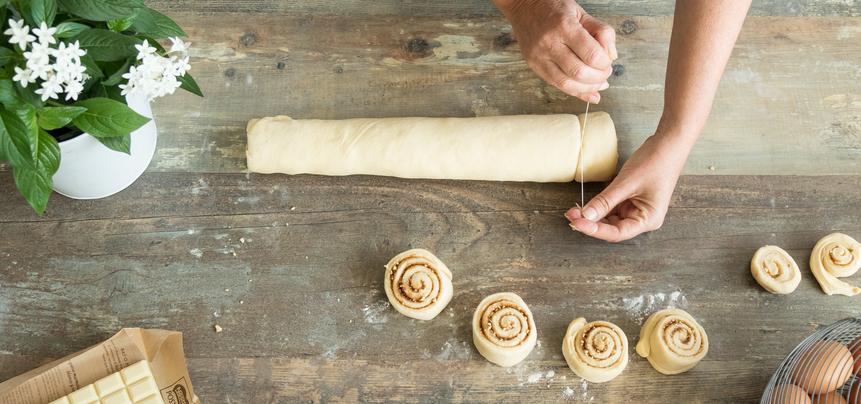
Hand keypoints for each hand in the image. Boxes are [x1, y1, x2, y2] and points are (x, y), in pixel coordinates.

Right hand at [495, 0, 616, 102]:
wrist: (524, 7)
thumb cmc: (554, 8)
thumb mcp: (582, 13)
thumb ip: (602, 32)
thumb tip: (612, 56)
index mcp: (564, 26)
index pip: (591, 54)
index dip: (605, 63)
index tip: (608, 61)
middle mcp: (550, 43)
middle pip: (579, 72)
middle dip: (598, 77)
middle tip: (604, 72)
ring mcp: (539, 57)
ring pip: (566, 83)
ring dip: (587, 88)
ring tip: (598, 83)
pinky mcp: (534, 66)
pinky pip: (556, 85)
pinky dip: (575, 92)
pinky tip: (589, 92)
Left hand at [565, 134, 689, 241]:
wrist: (668, 144)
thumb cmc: (655, 163)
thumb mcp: (626, 183)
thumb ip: (605, 201)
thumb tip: (586, 216)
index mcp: (648, 220)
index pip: (617, 233)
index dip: (595, 230)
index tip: (577, 222)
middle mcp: (643, 219)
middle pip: (612, 228)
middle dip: (591, 223)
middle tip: (571, 215)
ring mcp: (637, 211)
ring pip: (610, 220)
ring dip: (593, 216)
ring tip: (574, 210)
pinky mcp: (631, 202)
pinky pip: (612, 209)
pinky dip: (599, 208)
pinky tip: (585, 206)